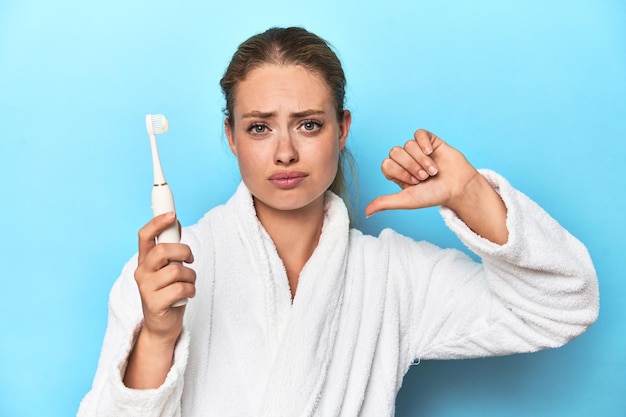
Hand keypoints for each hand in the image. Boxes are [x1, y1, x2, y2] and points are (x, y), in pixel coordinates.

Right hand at [134, 212, 195, 342]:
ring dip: (190, 277)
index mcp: (145, 260)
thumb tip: (174, 222)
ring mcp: (146, 288)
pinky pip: (180, 289)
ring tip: (188, 284)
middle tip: (191, 259)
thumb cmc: (168, 293)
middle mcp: (141, 272)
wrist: (162, 326)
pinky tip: (187, 296)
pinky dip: (190, 291)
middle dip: (183, 252)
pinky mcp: (154, 304)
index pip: (144, 236)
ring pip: (176, 271)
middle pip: (163, 251)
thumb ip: (170, 248)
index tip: (172, 214)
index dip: (157, 222)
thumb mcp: (169, 267)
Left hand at [365, 129, 478, 216]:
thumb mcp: (407, 200)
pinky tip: (431, 152)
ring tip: (433, 171)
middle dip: (411, 166)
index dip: (400, 172)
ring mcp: (417, 150)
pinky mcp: (429, 141)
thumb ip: (385, 203)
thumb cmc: (434, 195)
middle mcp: (405, 160)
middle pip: (395, 152)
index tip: (414, 182)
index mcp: (397, 173)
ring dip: (421, 160)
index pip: (386, 164)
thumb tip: (365, 213)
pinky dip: (424, 143)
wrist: (458, 188)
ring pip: (408, 144)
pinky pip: (418, 134)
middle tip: (424, 177)